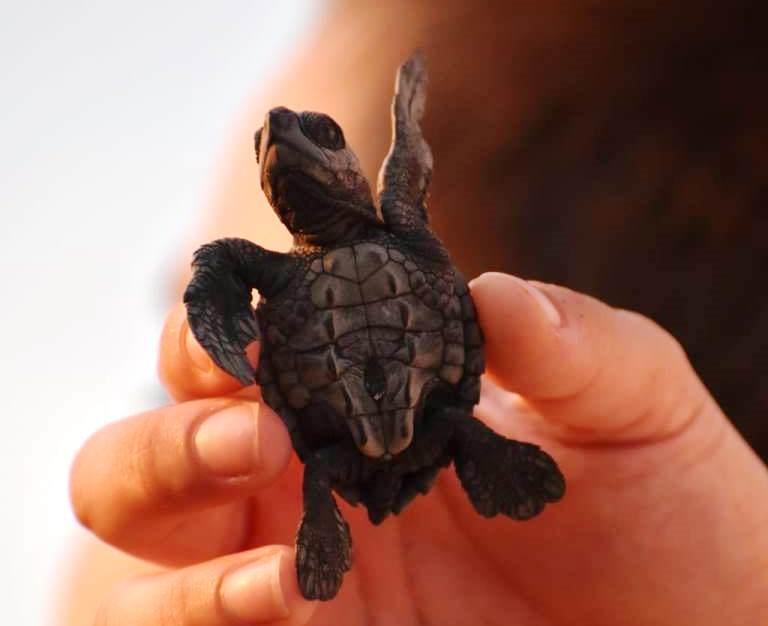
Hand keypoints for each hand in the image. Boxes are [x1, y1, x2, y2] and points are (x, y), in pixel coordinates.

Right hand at [70, 272, 767, 624]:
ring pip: (148, 554)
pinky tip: (290, 598)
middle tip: (254, 427)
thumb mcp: (637, 405)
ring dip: (181, 539)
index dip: (221, 324)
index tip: (254, 322)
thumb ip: (572, 343)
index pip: (248, 345)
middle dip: (172, 436)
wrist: (704, 623)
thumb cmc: (672, 507)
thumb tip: (493, 293)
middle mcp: (312, 478)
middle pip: (155, 450)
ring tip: (286, 556)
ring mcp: (303, 572)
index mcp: (368, 397)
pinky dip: (213, 613)